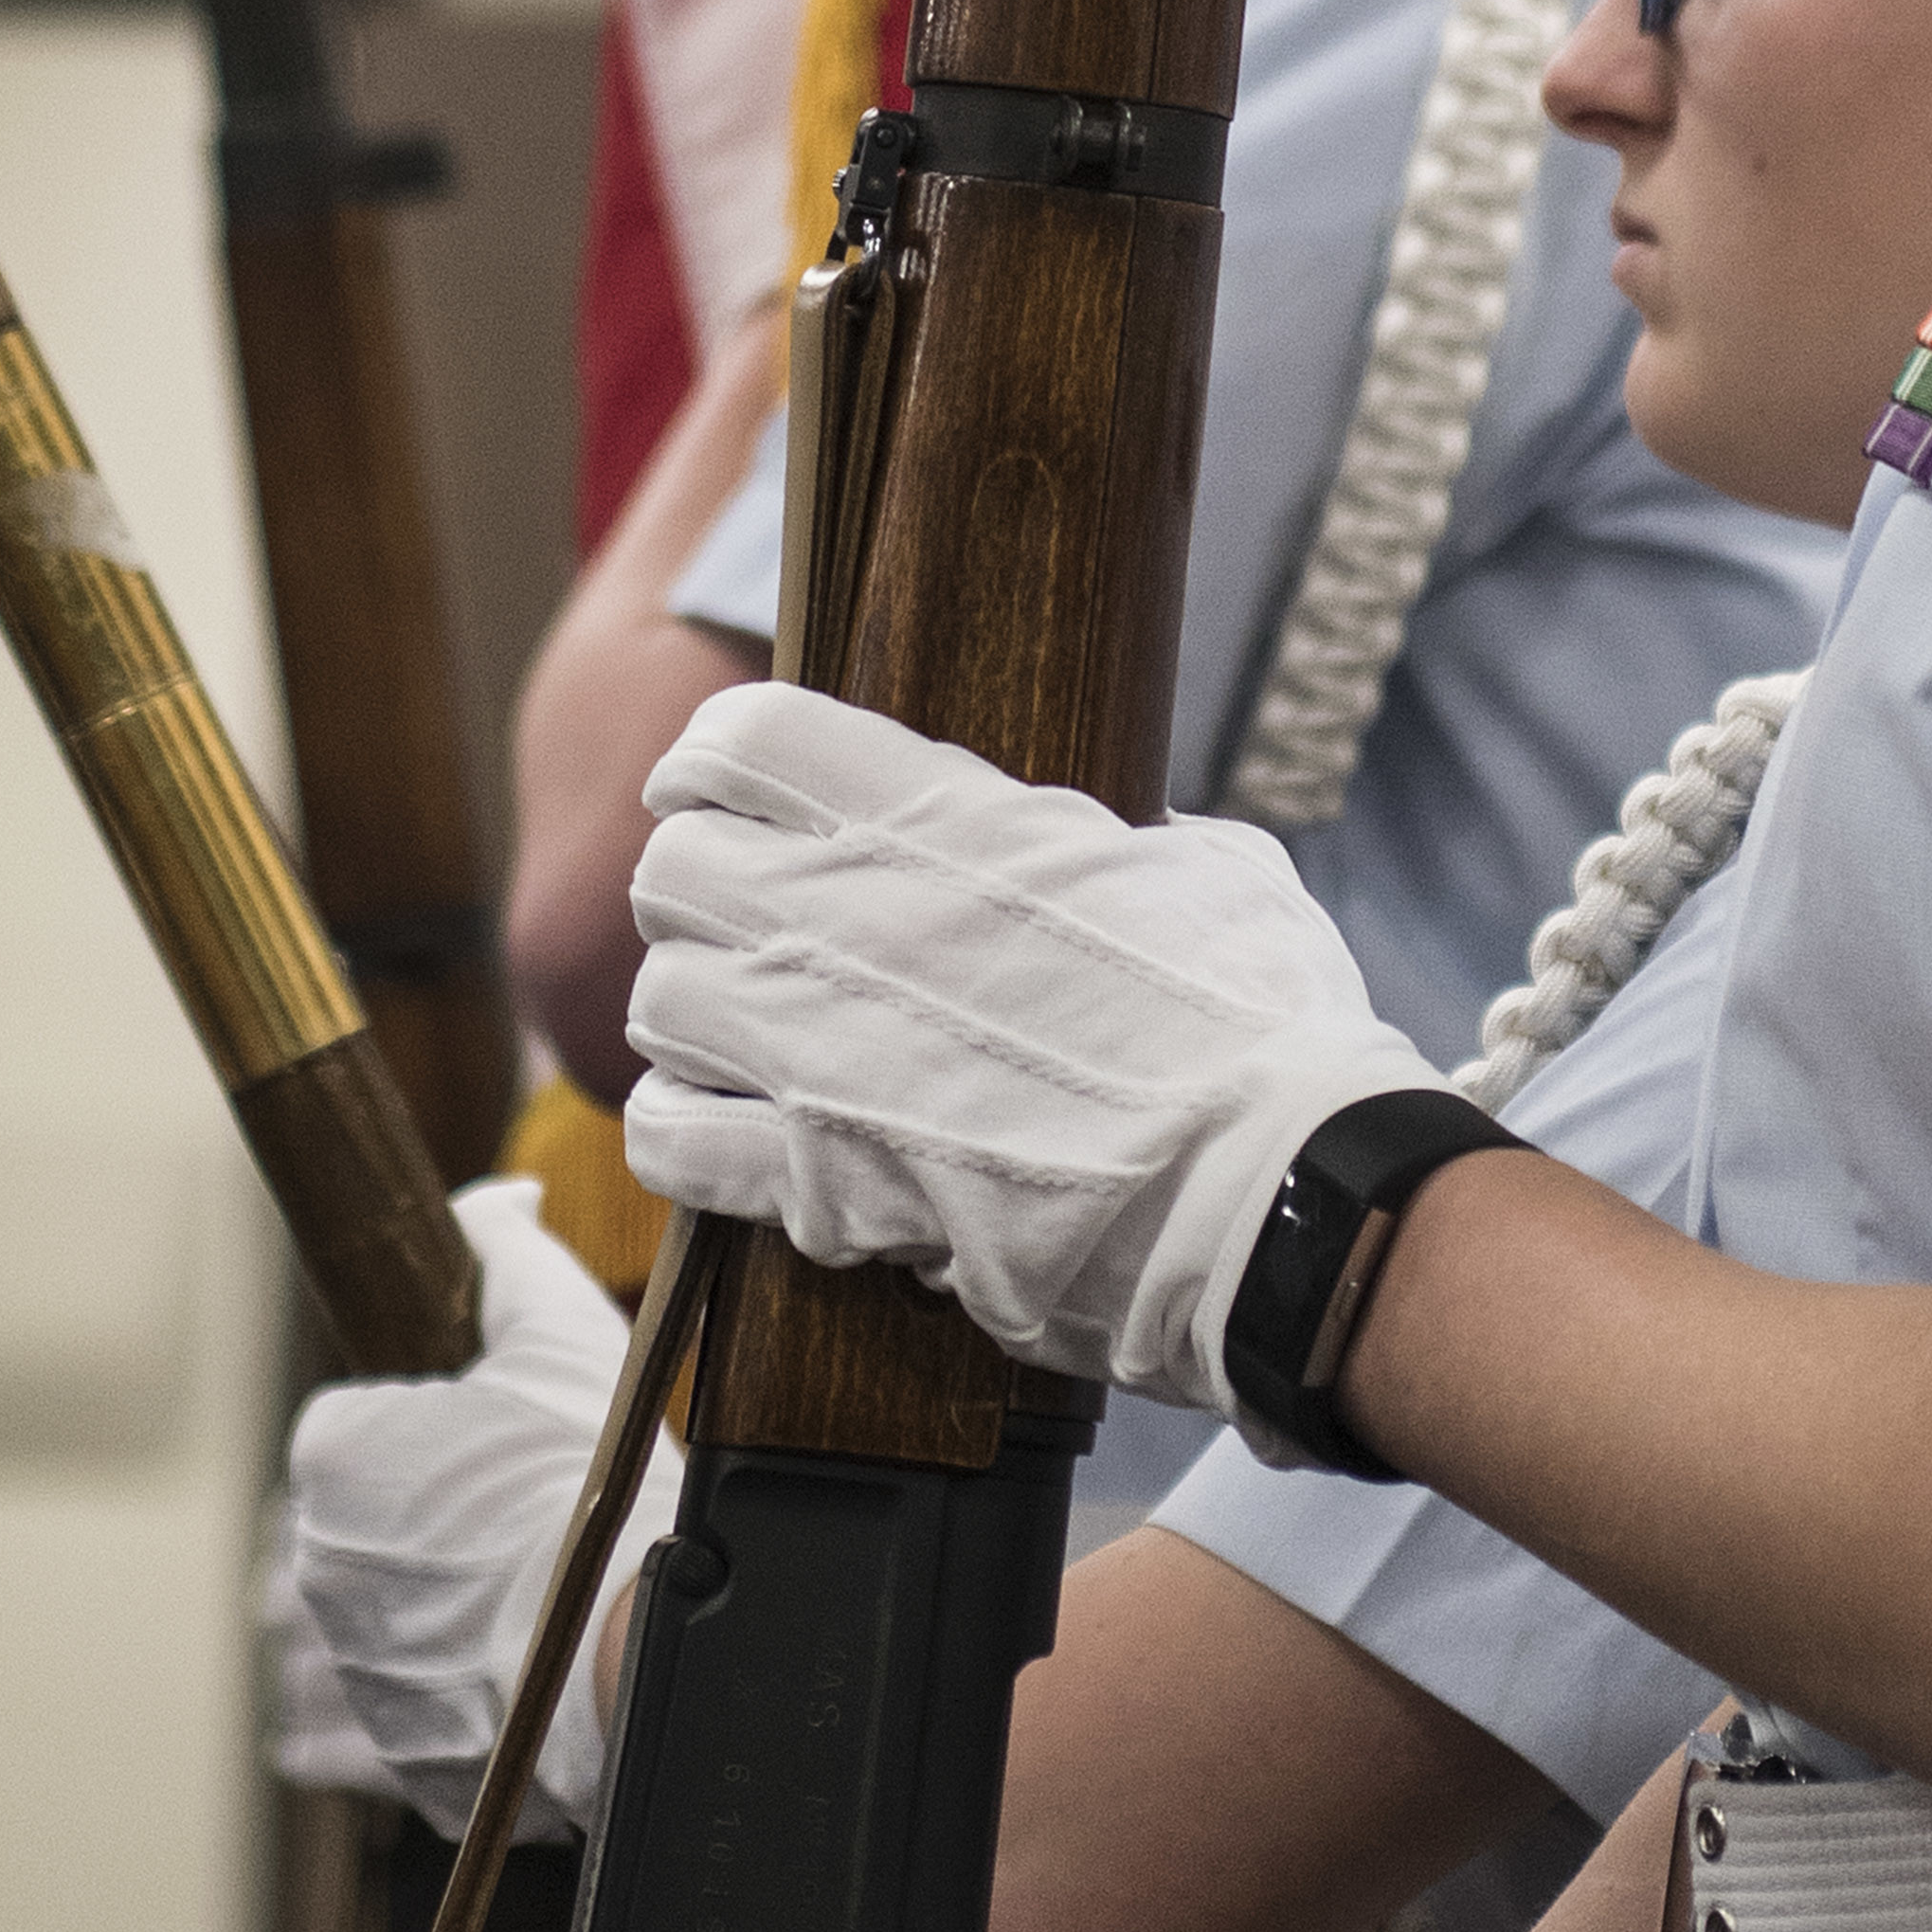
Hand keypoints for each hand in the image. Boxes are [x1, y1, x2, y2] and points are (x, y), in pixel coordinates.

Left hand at [264, 1172, 662, 1840]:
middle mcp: (312, 1562)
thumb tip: (497, 1201)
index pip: (364, 1420)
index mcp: (333, 1455)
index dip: (439, 1423)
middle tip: (535, 1513)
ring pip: (385, 1611)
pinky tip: (523, 1667)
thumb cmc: (597, 1496)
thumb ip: (511, 1253)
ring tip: (537, 1595)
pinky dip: (455, 1686)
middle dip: (432, 1512)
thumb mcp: (564, 1339)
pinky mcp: (390, 1747)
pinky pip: (408, 1704)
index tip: (504, 1444)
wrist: (637, 1664)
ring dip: (441, 1601)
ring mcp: (349, 1666)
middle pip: (370, 1517)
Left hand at [621, 687, 1433, 1410]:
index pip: (745, 738)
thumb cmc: (1268, 1029)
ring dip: (696, 1025)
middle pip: (670, 870)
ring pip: (658, 1004)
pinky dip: (685, 1138)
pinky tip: (727, 1138)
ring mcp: (823, 1049)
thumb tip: (1136, 852)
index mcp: (949, 820)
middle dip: (701, 902)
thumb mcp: (1216, 874)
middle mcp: (855, 917)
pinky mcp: (820, 1178)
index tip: (720, 796)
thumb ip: (1133, 848)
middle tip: (748, 938)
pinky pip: (670, 1138)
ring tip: (747, 1048)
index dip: (713, 766)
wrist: (1273, 1193)